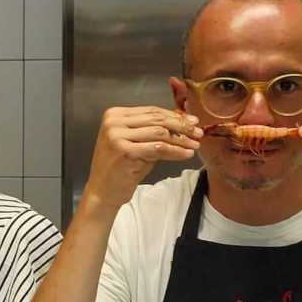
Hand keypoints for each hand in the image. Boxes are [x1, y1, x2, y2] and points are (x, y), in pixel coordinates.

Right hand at [83, 107, 202, 214]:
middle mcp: (113, 122)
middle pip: (156, 119)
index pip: (151, 110)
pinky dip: (175, 151)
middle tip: (197, 131)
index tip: (192, 120)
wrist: (103, 191)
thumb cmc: (121, 168)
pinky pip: (158, 148)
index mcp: (114, 115)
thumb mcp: (137, 143)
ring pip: (159, 132)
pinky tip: (186, 154)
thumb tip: (182, 119)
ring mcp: (117, 136)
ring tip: (194, 144)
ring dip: (181, 139)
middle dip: (181, 125)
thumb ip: (153, 129)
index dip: (174, 115)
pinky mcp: (125, 151)